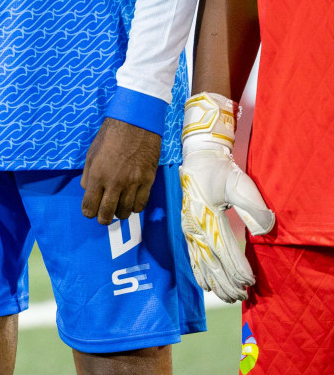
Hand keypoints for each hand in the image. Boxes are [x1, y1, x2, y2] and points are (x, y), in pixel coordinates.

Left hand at [80, 117, 160, 223]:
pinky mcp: (148, 181)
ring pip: (125, 212)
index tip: (90, 212)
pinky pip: (141, 204)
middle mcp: (114, 183)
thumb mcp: (91, 154)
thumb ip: (87, 175)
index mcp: (97, 175)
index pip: (90, 205)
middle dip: (103, 219)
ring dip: (119, 213)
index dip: (88, 212)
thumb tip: (86, 190)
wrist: (135, 124)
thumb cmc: (109, 136)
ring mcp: (132, 183)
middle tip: (103, 217)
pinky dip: (134, 207)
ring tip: (117, 208)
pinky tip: (131, 202)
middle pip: (107, 214)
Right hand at [178, 91, 274, 301]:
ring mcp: (189, 228)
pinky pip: (192, 255)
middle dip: (225, 282)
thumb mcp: (239, 184)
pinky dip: (198, 272)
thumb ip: (252, 207)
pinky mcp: (188, 227)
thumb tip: (266, 229)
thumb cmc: (220, 170)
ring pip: (200, 262)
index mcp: (207, 216)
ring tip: (225, 296)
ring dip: (213, 281)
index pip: (224, 249)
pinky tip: (204, 283)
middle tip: (240, 297)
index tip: (250, 282)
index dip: (237, 268)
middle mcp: (195, 226)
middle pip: (210, 261)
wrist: (199, 157)